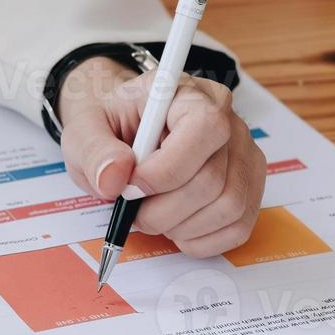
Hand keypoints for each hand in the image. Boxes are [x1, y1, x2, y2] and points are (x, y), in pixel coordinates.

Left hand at [56, 58, 266, 257]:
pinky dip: (200, 240)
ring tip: (152, 214)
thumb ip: (94, 150)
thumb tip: (115, 178)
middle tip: (132, 209)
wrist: (125, 132)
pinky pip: (238, 227)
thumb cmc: (111, 126)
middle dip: (163, 209)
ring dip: (180, 226)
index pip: (204, 128)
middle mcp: (229, 122)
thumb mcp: (85, 129)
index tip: (131, 187)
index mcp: (190, 94)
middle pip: (213, 180)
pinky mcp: (248, 188)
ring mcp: (244, 156)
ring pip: (228, 207)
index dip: (167, 170)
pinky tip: (175, 225)